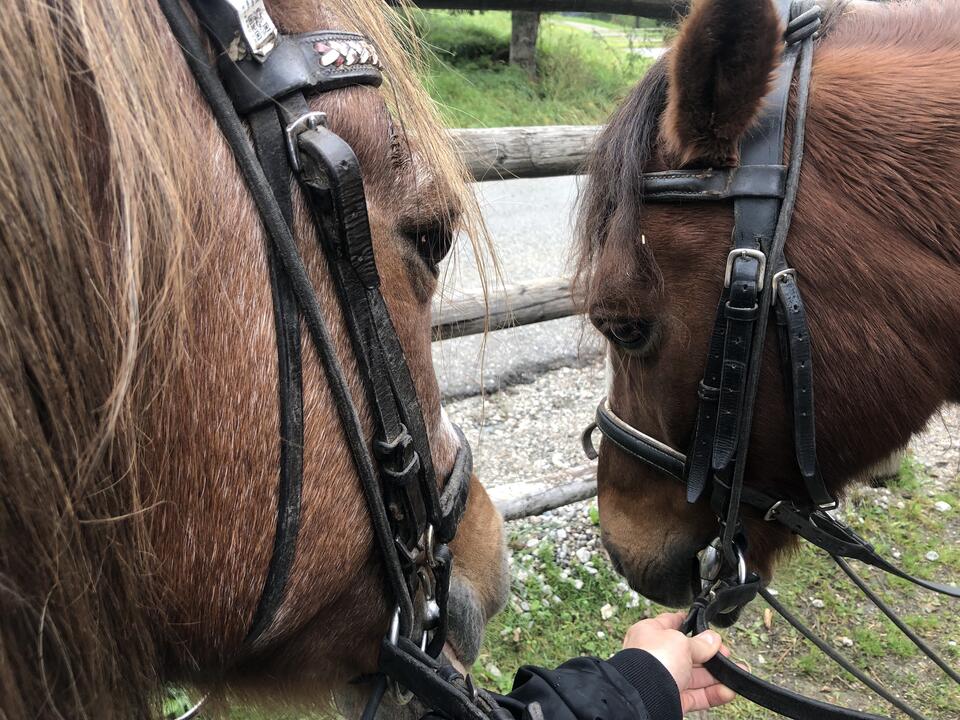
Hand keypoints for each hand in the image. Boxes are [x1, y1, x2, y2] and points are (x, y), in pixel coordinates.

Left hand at [622, 611, 736, 713]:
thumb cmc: (652, 661)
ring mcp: (664, 679)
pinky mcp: (672, 699)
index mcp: (650, 634)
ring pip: (695, 677)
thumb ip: (699, 643)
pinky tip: (728, 690)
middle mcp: (655, 656)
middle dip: (709, 654)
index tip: (705, 625)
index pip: (671, 623)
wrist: (643, 696)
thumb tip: (713, 639)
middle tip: (726, 654)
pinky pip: (696, 696)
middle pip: (687, 653)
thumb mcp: (680, 642)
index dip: (689, 623)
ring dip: (716, 675)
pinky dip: (713, 694)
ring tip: (736, 673)